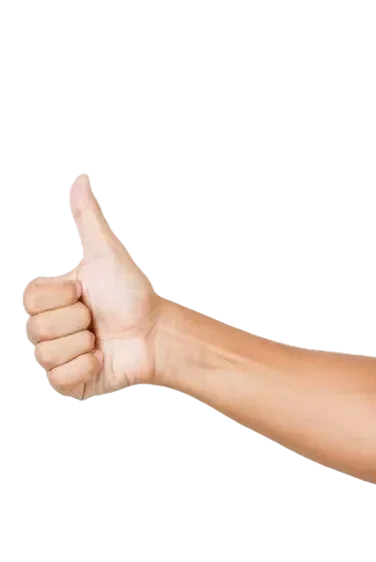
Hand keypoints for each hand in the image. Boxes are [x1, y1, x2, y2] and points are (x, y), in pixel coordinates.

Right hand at [21, 169, 162, 398]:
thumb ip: (88, 218)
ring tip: (101, 339)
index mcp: (47, 301)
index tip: (86, 293)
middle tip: (97, 319)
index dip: (65, 296)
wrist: (157, 333)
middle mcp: (45, 330)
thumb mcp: (107, 253)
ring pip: (48, 353)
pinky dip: (87, 367)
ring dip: (85, 344)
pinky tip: (102, 359)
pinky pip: (60, 378)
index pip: (31, 299)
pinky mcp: (67, 384)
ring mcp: (54, 358)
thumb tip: (79, 178)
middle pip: (38, 328)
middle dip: (79, 320)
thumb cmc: (132, 294)